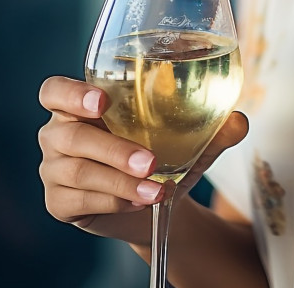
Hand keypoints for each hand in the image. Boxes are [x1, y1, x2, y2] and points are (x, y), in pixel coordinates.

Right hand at [38, 76, 248, 239]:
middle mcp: (59, 133)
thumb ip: (214, 127)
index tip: (102, 100)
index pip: (54, 91)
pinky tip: (141, 200)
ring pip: (77, 171)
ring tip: (156, 189)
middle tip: (151, 161)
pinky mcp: (58, 203)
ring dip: (120, 181)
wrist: (154, 200)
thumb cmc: (164, 152)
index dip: (70, 93)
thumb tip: (239, 121)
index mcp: (83, 104)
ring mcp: (53, 169)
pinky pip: (78, 200)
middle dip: (112, 148)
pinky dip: (114, 200)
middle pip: (69, 134)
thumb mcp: (190, 137)